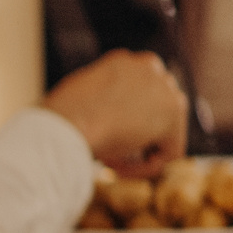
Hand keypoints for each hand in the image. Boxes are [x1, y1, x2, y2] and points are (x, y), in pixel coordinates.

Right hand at [43, 49, 188, 176]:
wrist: (66, 123)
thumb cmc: (58, 117)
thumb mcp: (76, 100)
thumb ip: (98, 102)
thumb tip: (102, 119)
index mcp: (123, 61)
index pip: (137, 93)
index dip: (121, 121)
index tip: (102, 137)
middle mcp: (148, 67)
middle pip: (157, 109)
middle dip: (137, 135)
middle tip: (109, 153)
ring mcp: (165, 88)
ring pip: (165, 132)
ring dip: (140, 153)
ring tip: (109, 164)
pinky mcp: (173, 114)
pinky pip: (169, 152)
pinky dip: (145, 168)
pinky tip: (117, 170)